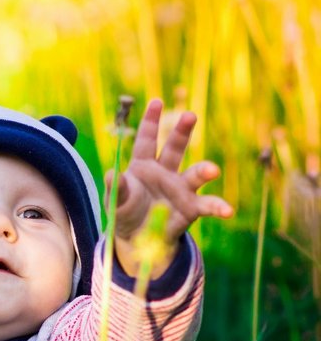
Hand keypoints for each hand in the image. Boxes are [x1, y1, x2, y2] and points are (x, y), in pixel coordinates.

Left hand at [109, 98, 233, 277]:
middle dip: (182, 131)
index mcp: (143, 165)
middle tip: (189, 115)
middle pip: (175, 148)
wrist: (137, 239)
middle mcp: (165, 172)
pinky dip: (218, 207)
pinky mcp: (191, 207)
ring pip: (195, 173)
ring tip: (212, 170)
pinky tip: (227, 211)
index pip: (147, 140)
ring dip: (204, 170)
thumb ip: (117, 189)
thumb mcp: (115, 202)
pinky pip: (208, 205)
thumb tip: (113, 174)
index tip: (156, 101)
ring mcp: (180, 188)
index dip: (151, 121)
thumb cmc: (125, 213)